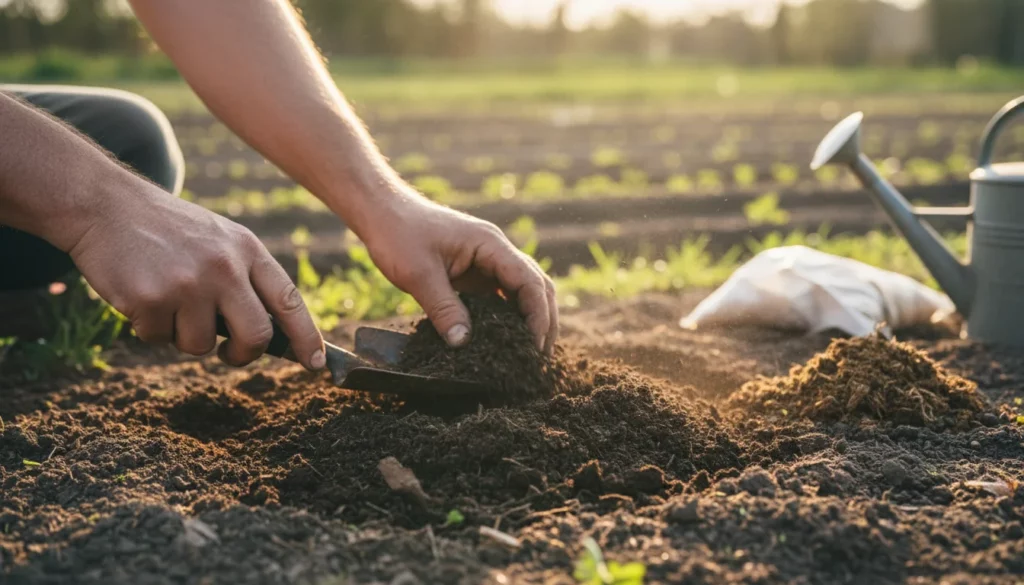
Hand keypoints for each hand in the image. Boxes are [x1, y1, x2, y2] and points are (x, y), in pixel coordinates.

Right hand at [66, 173, 325, 369]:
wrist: (106, 204)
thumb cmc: (168, 230)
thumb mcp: (220, 239)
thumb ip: (246, 278)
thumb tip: (270, 335)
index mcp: (247, 249)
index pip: (289, 300)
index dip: (306, 336)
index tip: (315, 362)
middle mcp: (224, 267)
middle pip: (256, 336)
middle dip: (244, 355)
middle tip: (230, 353)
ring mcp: (189, 284)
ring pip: (202, 345)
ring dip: (183, 334)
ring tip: (167, 298)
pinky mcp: (152, 299)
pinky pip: (159, 339)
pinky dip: (149, 326)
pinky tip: (141, 293)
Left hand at [360, 187, 558, 353]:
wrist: (382, 212)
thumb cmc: (399, 233)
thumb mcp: (419, 274)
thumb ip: (444, 308)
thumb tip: (463, 343)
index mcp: (490, 245)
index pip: (529, 281)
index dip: (537, 315)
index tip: (533, 345)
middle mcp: (495, 252)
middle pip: (537, 285)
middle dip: (544, 319)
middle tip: (540, 356)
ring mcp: (486, 262)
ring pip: (522, 291)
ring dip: (530, 318)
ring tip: (529, 352)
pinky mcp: (474, 273)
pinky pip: (500, 296)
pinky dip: (508, 317)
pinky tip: (505, 340)